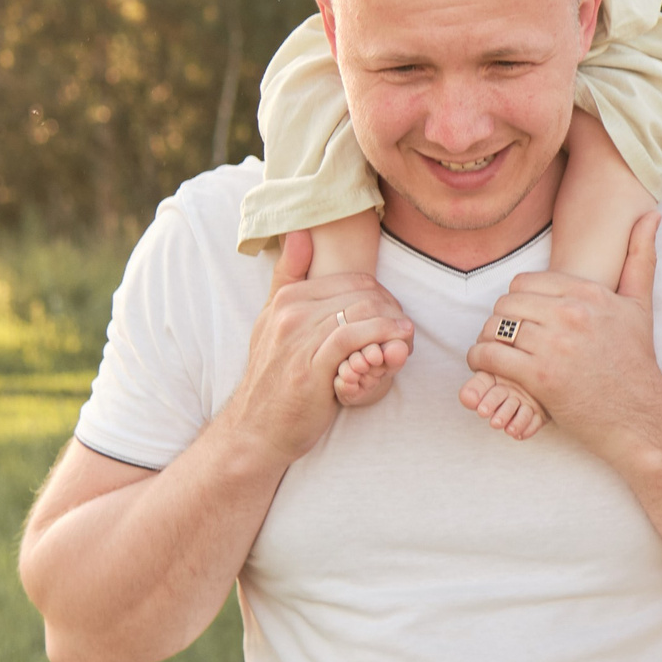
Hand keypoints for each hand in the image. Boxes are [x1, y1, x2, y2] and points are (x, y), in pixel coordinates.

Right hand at [217, 231, 413, 465]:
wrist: (256, 429)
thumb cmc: (275, 379)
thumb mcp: (272, 323)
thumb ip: (288, 278)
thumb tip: (300, 232)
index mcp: (286, 298)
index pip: (353, 280)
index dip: (382, 295)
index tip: (394, 315)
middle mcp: (290, 313)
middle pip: (362, 294)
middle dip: (392, 309)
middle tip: (405, 328)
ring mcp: (297, 339)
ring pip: (361, 313)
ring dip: (392, 324)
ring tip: (405, 336)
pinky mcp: (310, 368)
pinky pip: (354, 338)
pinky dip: (381, 336)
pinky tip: (397, 344)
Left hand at [464, 214, 661, 463]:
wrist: (640, 415)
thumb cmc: (637, 361)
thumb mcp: (641, 304)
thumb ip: (640, 256)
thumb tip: (652, 214)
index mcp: (588, 293)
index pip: (525, 283)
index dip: (517, 301)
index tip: (522, 319)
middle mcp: (570, 314)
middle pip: (506, 304)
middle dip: (499, 321)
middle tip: (504, 338)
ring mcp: (554, 345)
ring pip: (494, 328)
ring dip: (486, 341)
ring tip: (493, 353)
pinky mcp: (539, 377)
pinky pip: (490, 356)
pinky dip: (480, 361)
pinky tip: (487, 368)